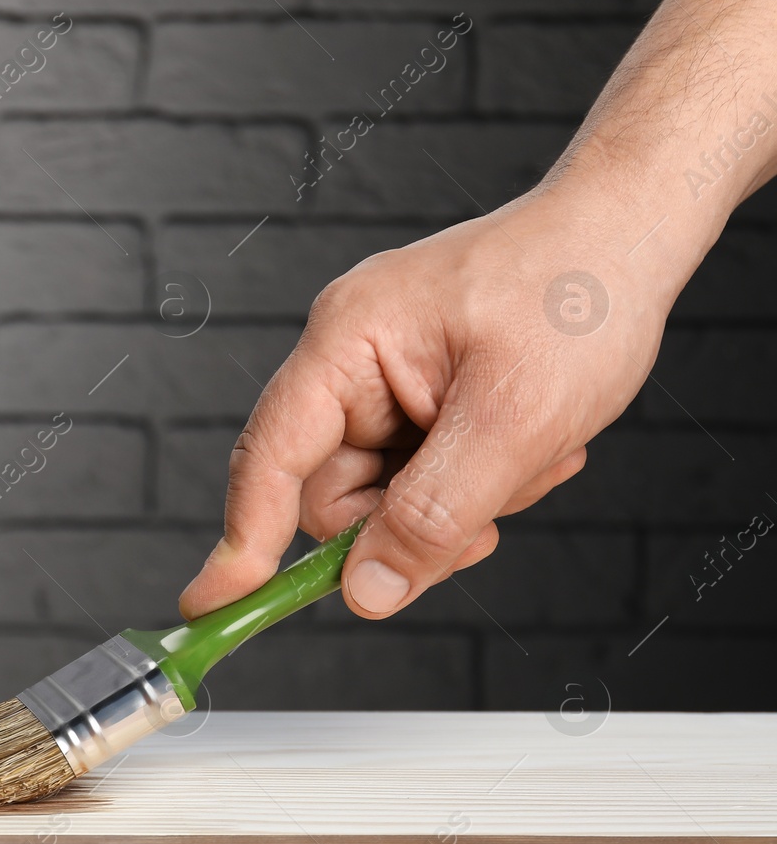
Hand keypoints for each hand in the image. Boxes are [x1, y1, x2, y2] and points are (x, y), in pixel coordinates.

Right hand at [178, 182, 670, 619]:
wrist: (630, 236)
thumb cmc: (580, 292)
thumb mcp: (514, 420)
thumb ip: (431, 514)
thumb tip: (364, 591)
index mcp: (347, 341)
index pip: (269, 459)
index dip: (242, 541)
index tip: (213, 607)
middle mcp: (349, 359)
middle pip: (330, 492)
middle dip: (407, 521)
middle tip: (482, 521)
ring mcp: (382, 377)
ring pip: (383, 494)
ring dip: (459, 502)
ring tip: (528, 456)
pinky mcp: (417, 393)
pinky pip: (419, 475)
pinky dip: (476, 480)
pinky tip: (526, 445)